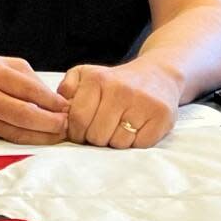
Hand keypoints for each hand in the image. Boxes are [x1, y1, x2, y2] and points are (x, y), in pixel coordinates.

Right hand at [0, 54, 69, 144]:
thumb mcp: (0, 63)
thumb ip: (27, 79)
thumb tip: (56, 101)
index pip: (29, 89)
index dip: (52, 101)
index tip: (67, 107)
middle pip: (25, 115)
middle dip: (51, 122)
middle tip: (67, 124)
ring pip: (17, 133)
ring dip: (44, 136)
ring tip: (59, 134)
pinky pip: (7, 138)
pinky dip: (28, 140)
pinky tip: (41, 138)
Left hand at [58, 62, 178, 147]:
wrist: (157, 76)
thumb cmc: (114, 81)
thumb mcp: (85, 75)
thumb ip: (67, 88)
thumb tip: (58, 109)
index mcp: (97, 79)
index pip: (78, 119)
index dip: (75, 132)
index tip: (77, 132)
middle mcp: (120, 90)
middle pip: (96, 134)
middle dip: (93, 139)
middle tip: (97, 132)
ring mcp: (143, 103)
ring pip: (118, 142)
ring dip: (113, 142)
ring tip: (115, 129)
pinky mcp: (162, 117)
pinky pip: (140, 145)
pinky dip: (134, 143)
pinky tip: (133, 130)